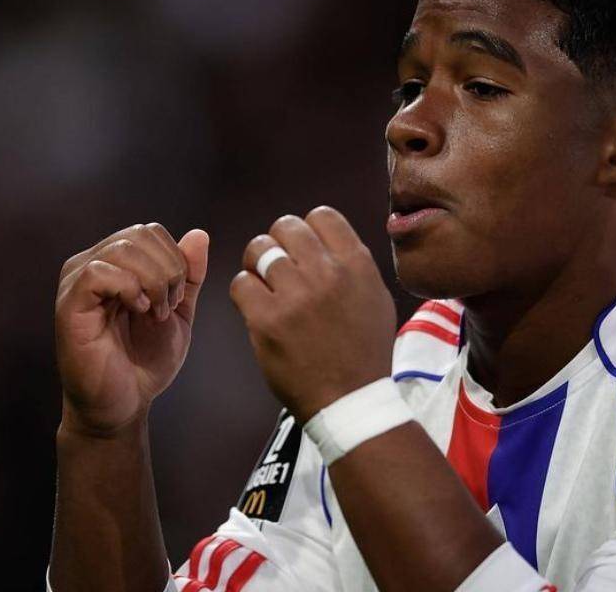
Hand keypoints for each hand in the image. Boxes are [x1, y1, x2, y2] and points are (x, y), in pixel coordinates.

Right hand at [55, 224, 208, 436]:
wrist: (124, 404)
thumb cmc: (145, 361)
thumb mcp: (178, 311)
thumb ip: (190, 274)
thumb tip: (199, 235)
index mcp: (114, 262)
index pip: (150, 232)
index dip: (174, 260)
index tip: (175, 299)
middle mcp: (90, 264)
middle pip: (139, 235)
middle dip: (168, 271)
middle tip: (166, 308)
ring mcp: (76, 282)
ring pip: (122, 249)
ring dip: (153, 282)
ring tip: (153, 313)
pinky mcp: (69, 304)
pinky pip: (98, 273)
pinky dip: (129, 289)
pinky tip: (138, 311)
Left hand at [230, 206, 395, 421]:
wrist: (350, 400)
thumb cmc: (364, 352)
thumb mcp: (375, 298)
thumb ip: (352, 264)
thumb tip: (327, 240)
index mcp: (356, 264)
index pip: (321, 216)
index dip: (308, 230)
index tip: (303, 250)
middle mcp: (326, 273)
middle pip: (285, 227)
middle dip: (278, 243)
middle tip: (276, 265)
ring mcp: (295, 295)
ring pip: (258, 250)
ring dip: (257, 265)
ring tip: (263, 284)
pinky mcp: (266, 319)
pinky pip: (240, 283)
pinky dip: (244, 292)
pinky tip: (256, 307)